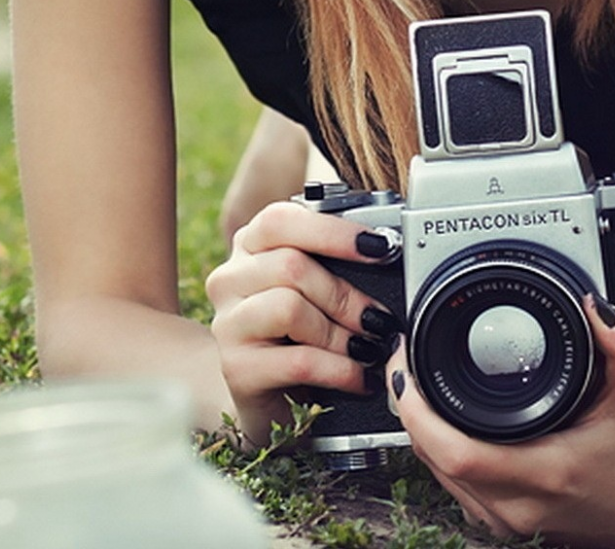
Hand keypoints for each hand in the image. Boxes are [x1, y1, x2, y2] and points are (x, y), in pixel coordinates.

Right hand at [205, 200, 402, 444]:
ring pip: (289, 309)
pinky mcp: (237, 368)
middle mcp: (230, 279)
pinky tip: (359, 377)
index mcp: (249, 246)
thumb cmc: (297, 332)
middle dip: (345, 294)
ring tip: (367, 350)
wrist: (267, 394)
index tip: (381, 248)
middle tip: (379, 318)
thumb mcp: (312, 288)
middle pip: (290, 266)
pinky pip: (299, 361)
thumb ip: (332, 261)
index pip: (281, 220)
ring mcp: (228, 324)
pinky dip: (340, 369)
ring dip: (341, 334)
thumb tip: (386, 247)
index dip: (334, 232)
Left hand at [388, 296, 614, 548]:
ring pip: (434, 471)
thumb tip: (597, 307)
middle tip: (405, 361)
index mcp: (545, 472)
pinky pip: (448, 481)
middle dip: (409, 407)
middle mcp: (517, 504)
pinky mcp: (500, 520)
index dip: (419, 410)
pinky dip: (434, 447)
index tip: (407, 366)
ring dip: (418, 426)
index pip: (456, 453)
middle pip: (432, 458)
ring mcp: (505, 518)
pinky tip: (435, 417)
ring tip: (413, 380)